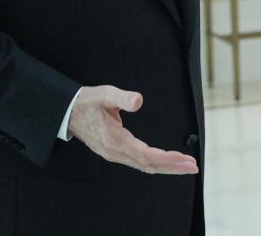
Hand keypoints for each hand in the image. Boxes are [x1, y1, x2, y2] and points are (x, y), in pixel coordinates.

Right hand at [67, 85, 197, 174]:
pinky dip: (155, 165)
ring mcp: (114, 155)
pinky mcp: (114, 153)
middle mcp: (115, 152)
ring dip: (166, 167)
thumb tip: (139, 100)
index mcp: (115, 140)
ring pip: (144, 166)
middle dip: (173, 166)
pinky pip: (138, 163)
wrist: (67, 113)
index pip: (146, 155)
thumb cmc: (87, 102)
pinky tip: (166, 164)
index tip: (184, 158)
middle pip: (149, 165)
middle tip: (193, 166)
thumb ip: (121, 97)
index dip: (167, 158)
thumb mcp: (104, 94)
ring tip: (186, 165)